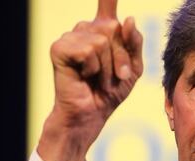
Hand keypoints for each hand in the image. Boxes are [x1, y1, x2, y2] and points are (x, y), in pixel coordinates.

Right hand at [38, 0, 143, 160]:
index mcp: (102, 33)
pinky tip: (84, 77)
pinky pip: (88, 49)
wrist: (92, 114)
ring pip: (102, 40)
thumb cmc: (110, 93)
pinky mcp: (60, 48)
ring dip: (107, 66)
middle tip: (115, 77)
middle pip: (113, 28)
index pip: (107, 7)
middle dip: (120, 57)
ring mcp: (71, 37)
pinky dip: (92, 67)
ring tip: (98, 80)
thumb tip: (128, 19)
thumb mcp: (133, 68)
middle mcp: (85, 30)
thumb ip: (134, 43)